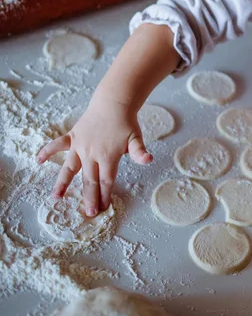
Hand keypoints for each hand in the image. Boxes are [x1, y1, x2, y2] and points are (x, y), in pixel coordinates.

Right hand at [36, 93, 152, 215]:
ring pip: (70, 167)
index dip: (104, 195)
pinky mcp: (73, 136)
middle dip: (89, 197)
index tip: (102, 208)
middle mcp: (91, 154)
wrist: (113, 103)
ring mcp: (80, 145)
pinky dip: (47, 151)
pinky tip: (38, 160)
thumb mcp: (136, 137)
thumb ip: (139, 152)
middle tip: (88, 212)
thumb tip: (148, 160)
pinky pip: (57, 145)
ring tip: (56, 197)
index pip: (106, 181)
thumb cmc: (126, 122)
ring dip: (63, 183)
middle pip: (89, 179)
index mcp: (108, 156)